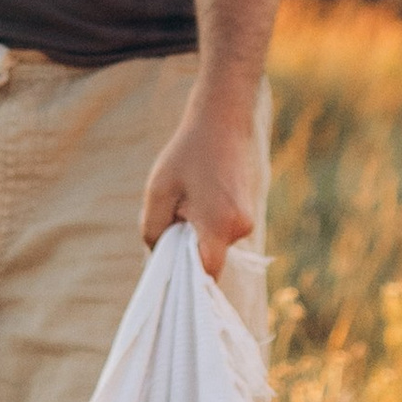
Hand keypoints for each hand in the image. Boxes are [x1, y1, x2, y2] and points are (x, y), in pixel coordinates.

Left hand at [139, 90, 258, 276]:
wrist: (222, 120)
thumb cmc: (187, 153)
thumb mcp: (158, 192)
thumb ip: (154, 231)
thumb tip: (159, 257)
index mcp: (220, 226)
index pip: (205, 275)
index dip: (185, 281)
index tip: (167, 276)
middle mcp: (240, 228)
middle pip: (209, 260)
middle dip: (185, 253)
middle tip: (167, 226)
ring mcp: (247, 220)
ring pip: (215, 245)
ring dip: (195, 235)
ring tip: (183, 203)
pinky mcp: (246, 211)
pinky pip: (222, 231)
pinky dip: (206, 224)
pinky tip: (196, 198)